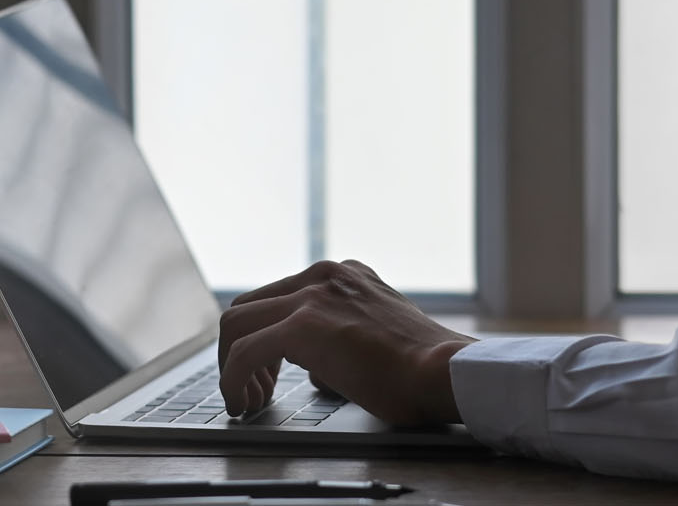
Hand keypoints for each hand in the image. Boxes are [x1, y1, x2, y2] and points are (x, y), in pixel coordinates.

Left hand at [217, 260, 474, 425]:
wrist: (444, 372)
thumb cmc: (424, 367)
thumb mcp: (379, 335)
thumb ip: (343, 339)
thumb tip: (318, 370)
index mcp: (343, 275)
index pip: (278, 298)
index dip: (264, 339)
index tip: (268, 374)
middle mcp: (323, 275)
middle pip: (248, 307)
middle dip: (241, 351)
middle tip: (254, 390)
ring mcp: (311, 295)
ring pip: (236, 324)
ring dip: (232, 365)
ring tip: (246, 400)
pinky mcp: (302, 326)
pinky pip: (245, 352)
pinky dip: (234, 380)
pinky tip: (242, 402)